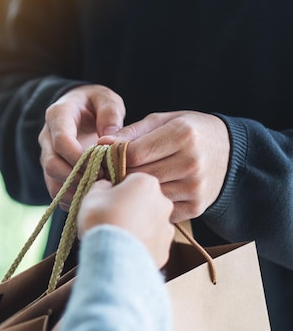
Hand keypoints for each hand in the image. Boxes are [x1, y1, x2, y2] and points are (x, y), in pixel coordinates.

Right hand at [38, 84, 124, 208]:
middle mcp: (47, 138)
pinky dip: (73, 199)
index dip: (79, 158)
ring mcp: (47, 156)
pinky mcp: (52, 172)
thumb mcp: (105, 98)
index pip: (61, 141)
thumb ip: (110, 112)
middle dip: (77, 178)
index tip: (102, 166)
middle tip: (103, 181)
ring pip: (52, 182)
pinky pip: (56, 191)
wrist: (79, 111)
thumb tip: (109, 137)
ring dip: (74, 192)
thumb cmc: (94, 104)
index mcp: (58, 116)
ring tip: (99, 193)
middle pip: (52, 165)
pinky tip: (92, 198)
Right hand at [77, 173, 173, 266]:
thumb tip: (105, 187)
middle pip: (145, 201)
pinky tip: (125, 249)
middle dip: (132, 208)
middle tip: (112, 218)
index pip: (133, 181)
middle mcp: (163, 202)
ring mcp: (166, 227)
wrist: (113, 257)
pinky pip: (152, 243)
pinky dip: (141, 245)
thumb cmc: (102, 221)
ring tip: (118, 237)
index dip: (118, 190)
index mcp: (146, 183)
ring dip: (138, 227)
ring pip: (150, 223)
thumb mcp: (92, 196)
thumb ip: (101, 187)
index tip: (108, 200)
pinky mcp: (165, 249)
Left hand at [98, 111, 229, 222]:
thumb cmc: (188, 132)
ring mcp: (195, 188)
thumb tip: (102, 144)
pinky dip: (148, 204)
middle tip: (107, 172)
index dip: (113, 156)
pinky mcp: (195, 207)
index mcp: (183, 135)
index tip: (103, 157)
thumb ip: (131, 132)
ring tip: (125, 182)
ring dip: (132, 191)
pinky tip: (144, 195)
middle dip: (119, 174)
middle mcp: (192, 162)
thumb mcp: (162, 121)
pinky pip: (159, 209)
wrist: (229, 153)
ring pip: (147, 195)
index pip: (134, 153)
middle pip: (139, 176)